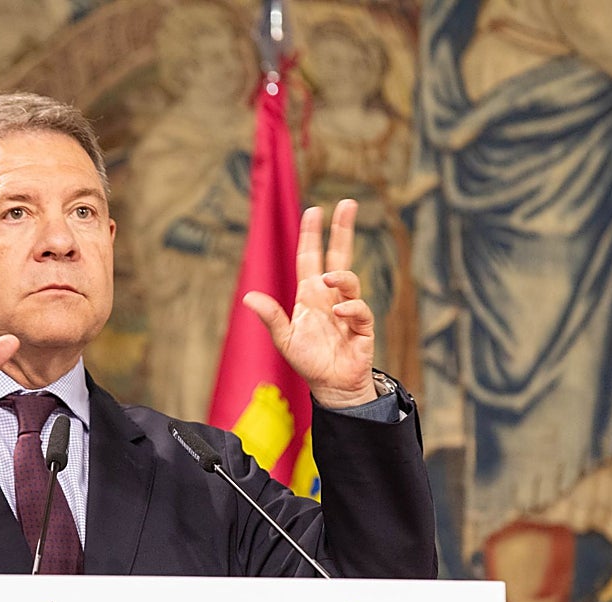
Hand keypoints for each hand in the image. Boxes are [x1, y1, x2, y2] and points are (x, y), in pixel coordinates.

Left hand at [243, 199, 377, 407]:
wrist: (332, 387)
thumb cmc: (309, 362)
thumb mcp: (284, 339)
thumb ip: (271, 317)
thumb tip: (248, 297)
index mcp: (310, 295)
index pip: (310, 258)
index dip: (312, 235)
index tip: (314, 210)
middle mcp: (330, 297)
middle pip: (338, 256)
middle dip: (342, 230)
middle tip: (348, 204)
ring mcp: (348, 309)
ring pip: (349, 279)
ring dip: (340, 275)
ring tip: (329, 278)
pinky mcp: (362, 327)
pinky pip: (360, 309)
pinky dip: (351, 307)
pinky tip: (341, 311)